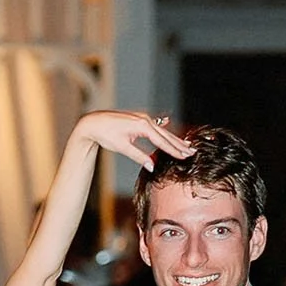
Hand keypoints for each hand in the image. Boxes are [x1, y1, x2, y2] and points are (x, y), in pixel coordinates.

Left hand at [71, 110, 193, 170]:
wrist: (93, 123)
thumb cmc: (106, 135)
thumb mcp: (123, 147)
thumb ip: (139, 156)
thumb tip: (152, 166)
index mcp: (142, 126)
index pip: (162, 141)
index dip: (174, 150)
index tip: (185, 156)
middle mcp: (145, 119)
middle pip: (166, 134)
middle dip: (179, 144)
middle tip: (192, 152)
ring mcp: (142, 118)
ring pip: (161, 130)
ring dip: (174, 138)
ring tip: (186, 145)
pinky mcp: (138, 119)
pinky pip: (155, 126)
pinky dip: (164, 131)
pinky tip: (170, 128)